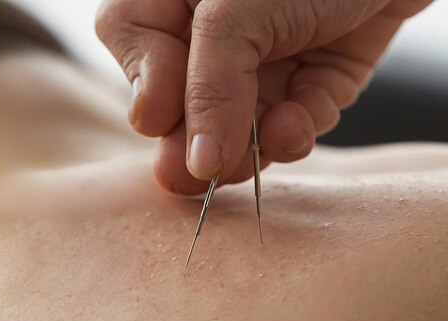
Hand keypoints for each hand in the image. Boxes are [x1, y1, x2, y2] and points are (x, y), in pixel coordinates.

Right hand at [97, 0, 431, 193]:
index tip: (162, 123)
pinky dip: (294, 132)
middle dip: (201, 138)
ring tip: (262, 151)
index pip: (134, 39)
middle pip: (187, 97)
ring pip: (241, 124)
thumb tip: (194, 163)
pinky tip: (297, 127)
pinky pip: (292, 122)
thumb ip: (209, 85)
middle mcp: (219, 27)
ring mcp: (268, 56)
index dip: (146, 85)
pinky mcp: (313, 80)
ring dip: (250, 147)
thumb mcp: (237, 11)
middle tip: (203, 176)